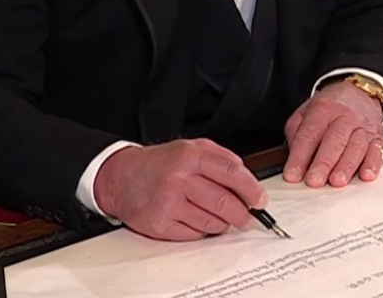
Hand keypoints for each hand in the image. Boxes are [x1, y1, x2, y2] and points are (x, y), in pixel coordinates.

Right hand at [93, 138, 268, 240]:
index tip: (260, 200)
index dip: (252, 190)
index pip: (233, 174)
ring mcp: (170, 202)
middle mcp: (180, 178)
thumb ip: (220, 159)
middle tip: (247, 218)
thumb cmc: (160, 164)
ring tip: (215, 216)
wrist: (122, 176)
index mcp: (192, 156)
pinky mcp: (161, 223)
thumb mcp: (190, 148)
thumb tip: (248, 180)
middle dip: (242, 215)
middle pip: (225, 203)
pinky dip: (200, 231)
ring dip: (221, 224)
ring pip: (213, 223)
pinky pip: (194, 235)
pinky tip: (193, 219)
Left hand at [283, 79, 382, 186]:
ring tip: (336, 182)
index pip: (309, 134)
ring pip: (356, 147)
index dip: (300, 156)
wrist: (360, 93)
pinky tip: (366, 176)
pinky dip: (373, 165)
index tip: (292, 175)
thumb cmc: (329, 108)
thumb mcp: (306, 112)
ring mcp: (363, 128)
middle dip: (323, 163)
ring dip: (346, 166)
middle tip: (314, 181)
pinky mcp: (378, 139)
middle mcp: (345, 117)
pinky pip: (377, 152)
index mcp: (323, 109)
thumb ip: (296, 133)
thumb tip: (293, 159)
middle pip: (334, 140)